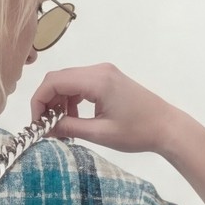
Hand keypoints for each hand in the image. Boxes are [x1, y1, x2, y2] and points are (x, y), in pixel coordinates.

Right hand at [29, 63, 185, 158]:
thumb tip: (45, 129)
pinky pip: (80, 84)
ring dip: (58, 102)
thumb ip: (70, 128)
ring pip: (68, 81)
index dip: (39, 101)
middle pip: (58, 78)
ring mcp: (104, 72)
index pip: (54, 81)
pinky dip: (71, 100)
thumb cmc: (137, 132)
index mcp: (97, 80)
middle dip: (46, 102)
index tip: (37, 124)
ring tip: (61, 126)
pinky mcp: (108, 79)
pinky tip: (74, 118)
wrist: (166, 126)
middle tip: (45, 126)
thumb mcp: (100, 134)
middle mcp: (98, 70)